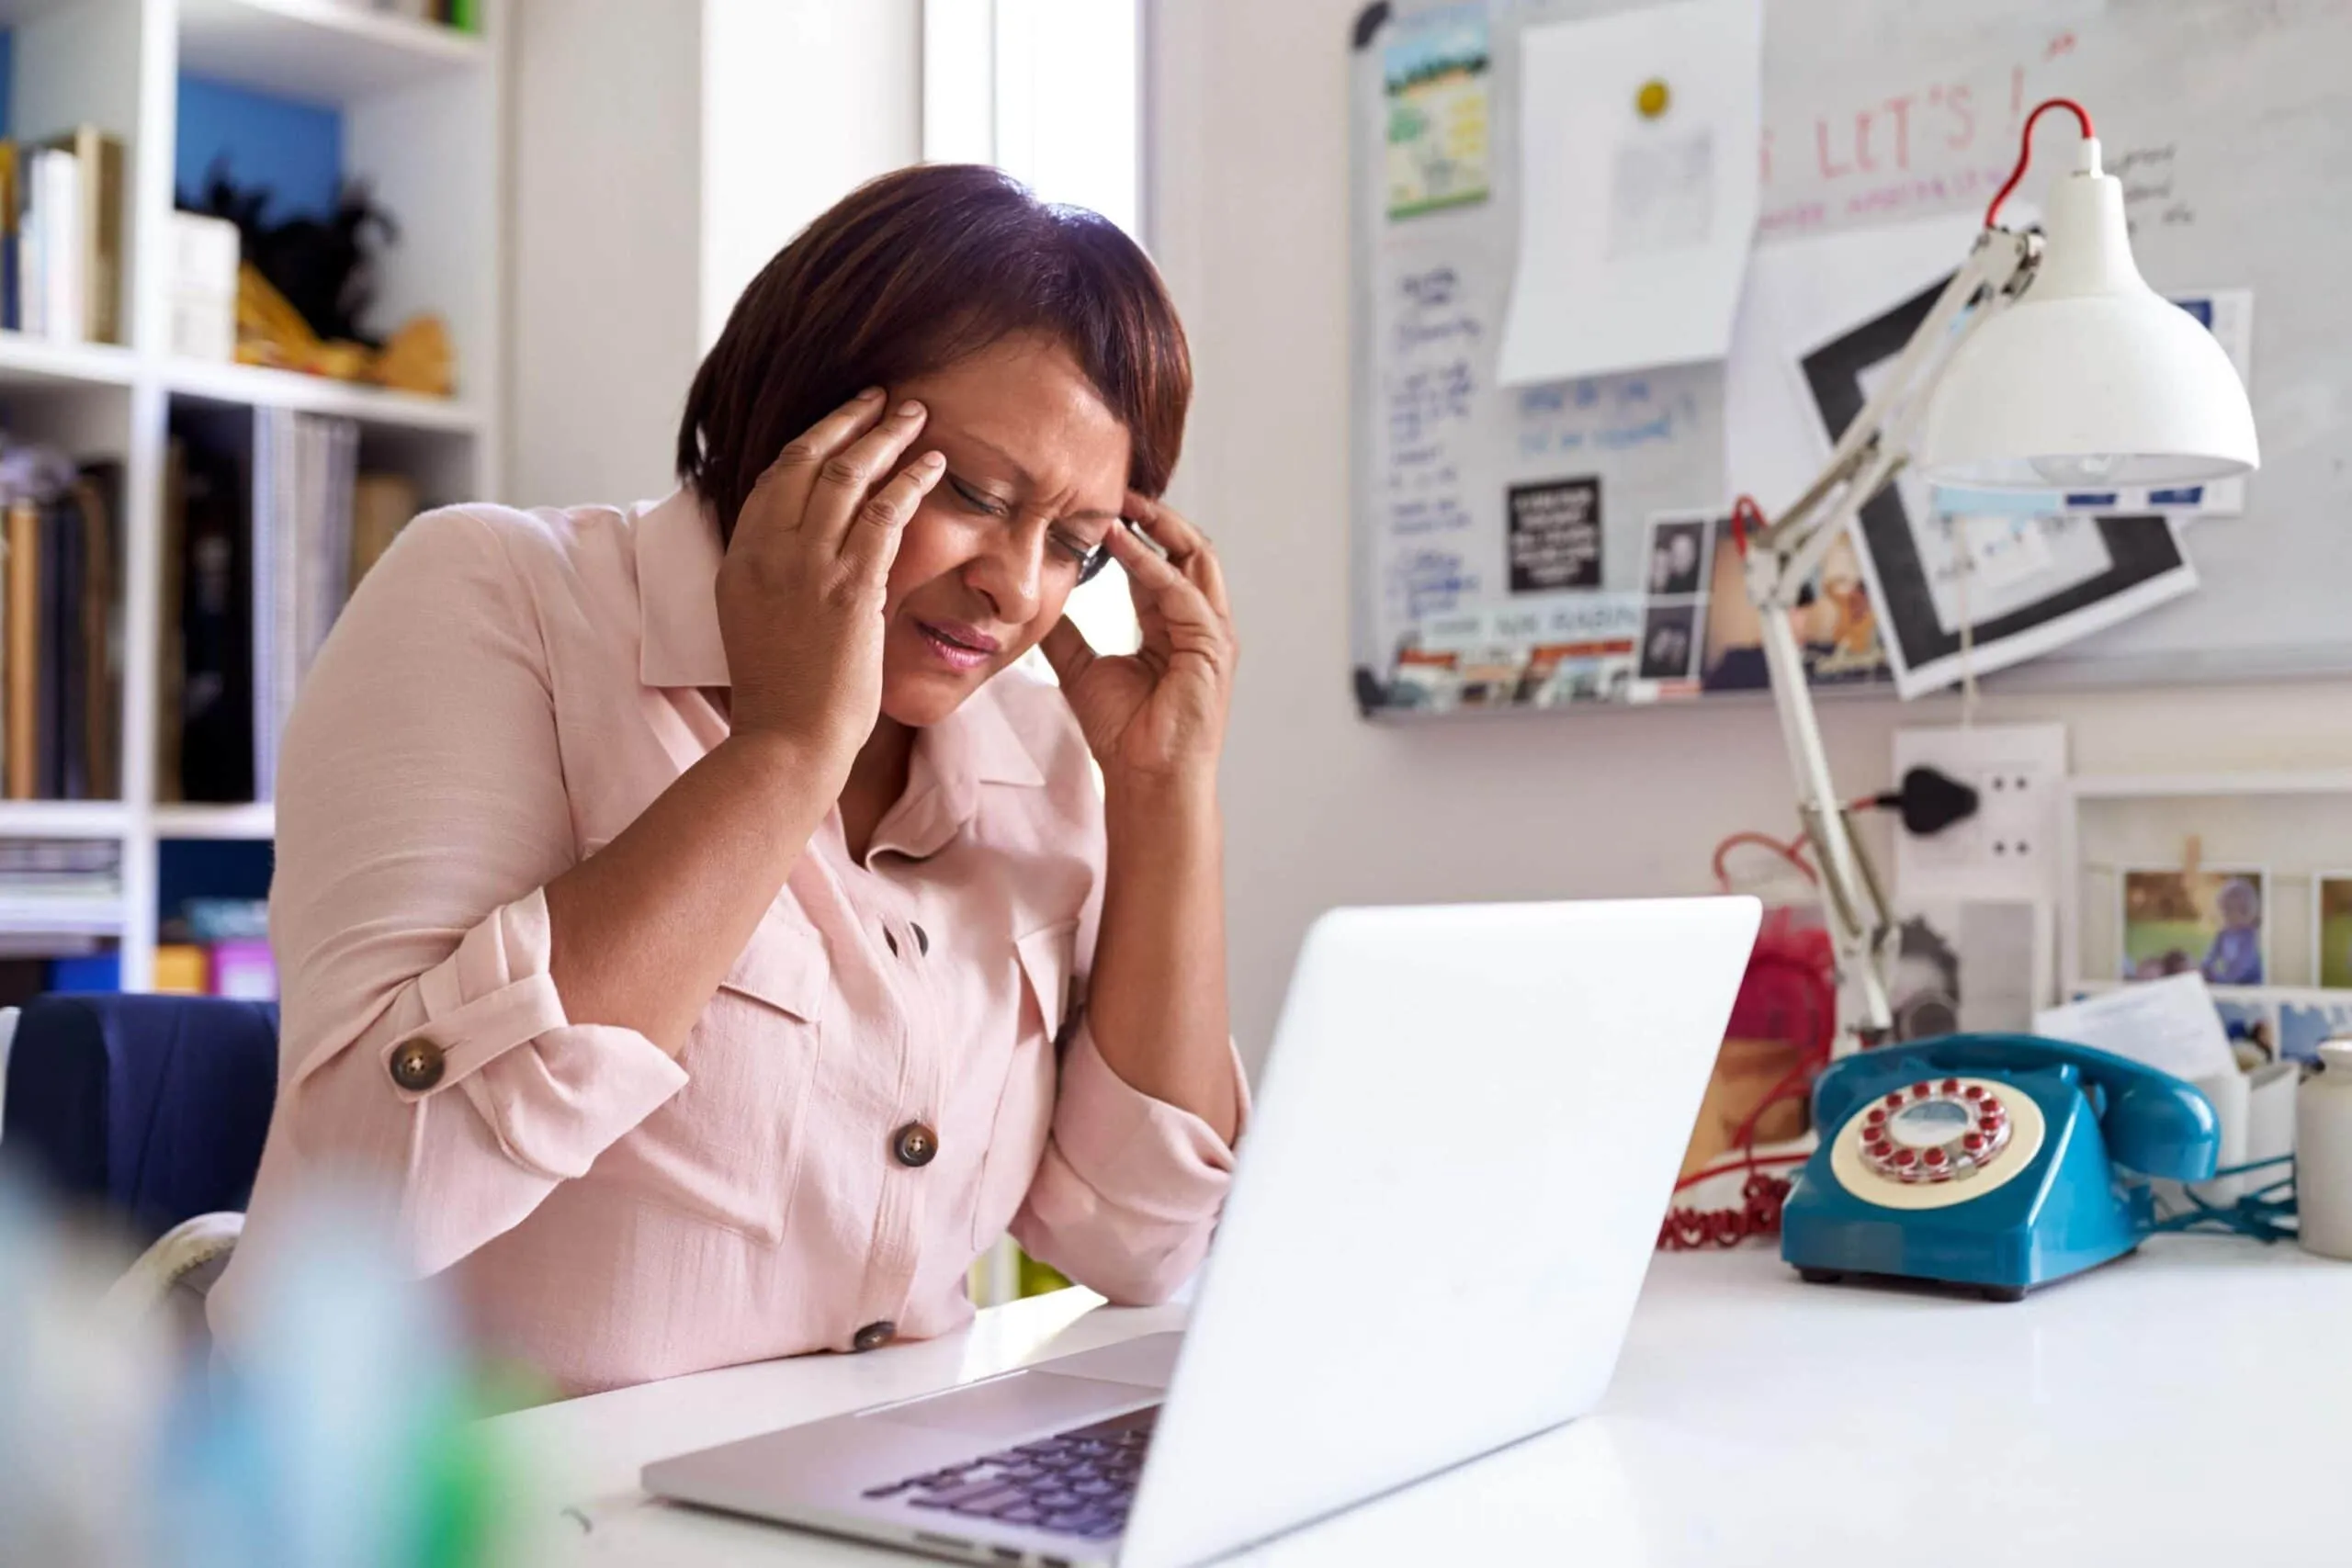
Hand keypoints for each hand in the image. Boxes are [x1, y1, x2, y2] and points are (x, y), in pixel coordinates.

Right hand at [716, 390, 944, 775]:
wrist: (786, 742)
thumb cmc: (781, 697)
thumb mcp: (755, 624)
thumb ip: (774, 580)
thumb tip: (803, 558)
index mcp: (740, 559)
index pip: (773, 478)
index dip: (811, 440)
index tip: (840, 421)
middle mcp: (767, 552)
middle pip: (807, 459)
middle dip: (849, 420)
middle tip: (883, 397)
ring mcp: (807, 567)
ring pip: (848, 475)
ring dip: (886, 436)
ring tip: (916, 413)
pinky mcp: (850, 587)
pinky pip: (886, 514)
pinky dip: (912, 480)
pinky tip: (935, 463)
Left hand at [1041, 494, 1235, 788]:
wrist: (1146, 780)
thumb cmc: (1124, 734)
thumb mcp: (1081, 668)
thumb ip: (1066, 633)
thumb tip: (1037, 601)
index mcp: (1173, 625)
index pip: (1160, 561)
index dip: (1133, 530)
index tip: (1098, 504)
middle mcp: (1199, 623)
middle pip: (1187, 549)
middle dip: (1154, 515)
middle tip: (1114, 487)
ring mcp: (1211, 633)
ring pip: (1195, 557)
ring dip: (1157, 526)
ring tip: (1120, 501)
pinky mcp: (1211, 646)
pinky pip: (1181, 590)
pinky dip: (1150, 563)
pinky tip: (1119, 543)